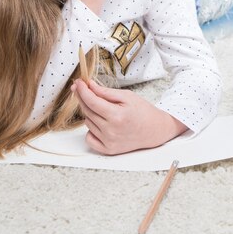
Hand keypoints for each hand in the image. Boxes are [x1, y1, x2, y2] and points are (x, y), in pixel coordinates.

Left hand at [72, 79, 187, 154]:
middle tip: (84, 89)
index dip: (82, 90)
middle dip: (84, 98)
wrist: (154, 130)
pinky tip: (100, 123)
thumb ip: (106, 92)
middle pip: (87, 111)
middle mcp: (111, 131)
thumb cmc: (142, 111)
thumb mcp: (127, 96)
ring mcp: (108, 142)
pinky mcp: (108, 150)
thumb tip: (89, 86)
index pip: (91, 101)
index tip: (78, 82)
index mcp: (117, 115)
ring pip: (87, 122)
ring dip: (91, 113)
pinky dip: (91, 129)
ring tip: (104, 109)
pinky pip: (89, 138)